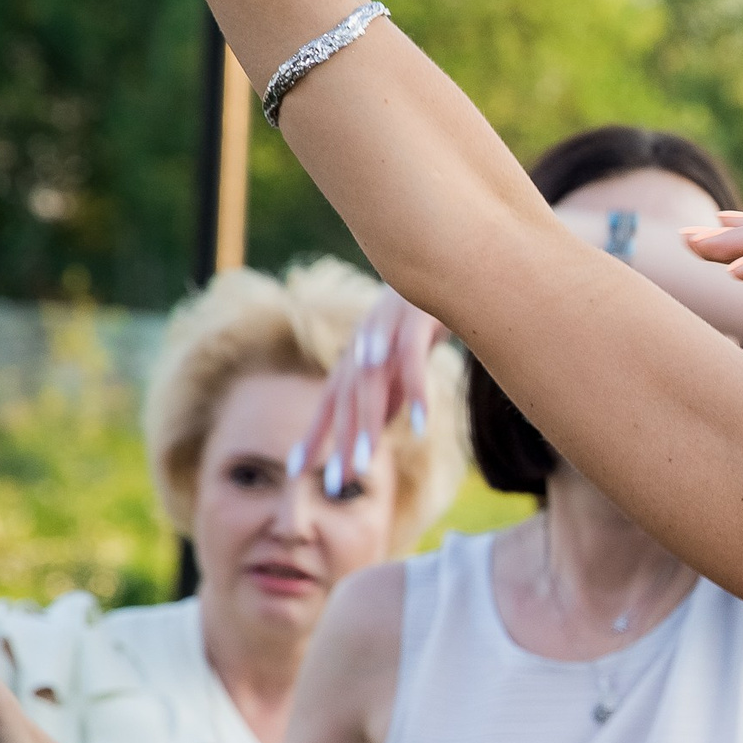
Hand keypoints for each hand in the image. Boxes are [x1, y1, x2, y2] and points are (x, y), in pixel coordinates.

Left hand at [291, 290, 441, 491]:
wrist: (447, 259)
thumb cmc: (425, 315)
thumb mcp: (401, 362)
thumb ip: (388, 393)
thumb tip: (374, 430)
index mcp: (359, 356)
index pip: (331, 402)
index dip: (313, 435)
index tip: (294, 471)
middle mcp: (365, 344)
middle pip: (348, 398)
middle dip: (341, 440)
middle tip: (336, 482)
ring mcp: (388, 330)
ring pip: (373, 382)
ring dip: (368, 423)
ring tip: (365, 461)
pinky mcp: (418, 319)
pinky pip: (413, 360)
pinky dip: (414, 390)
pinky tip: (419, 423)